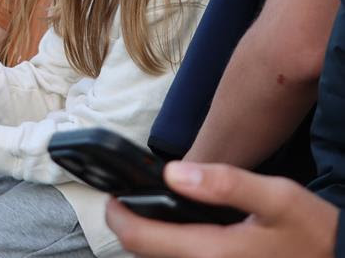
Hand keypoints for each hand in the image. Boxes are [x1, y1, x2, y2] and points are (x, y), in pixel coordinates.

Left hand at [105, 162, 338, 257]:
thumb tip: (172, 173)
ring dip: (148, 241)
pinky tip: (177, 233)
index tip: (112, 195)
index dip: (116, 215)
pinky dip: (169, 249)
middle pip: (142, 255)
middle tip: (127, 200)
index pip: (139, 240)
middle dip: (129, 227)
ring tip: (148, 213)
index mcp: (212, 253)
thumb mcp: (277, 196)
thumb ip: (224, 183)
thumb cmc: (311, 232)